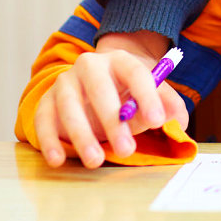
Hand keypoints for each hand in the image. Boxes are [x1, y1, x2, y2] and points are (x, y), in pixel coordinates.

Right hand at [33, 33, 188, 168]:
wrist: (92, 85)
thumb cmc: (127, 94)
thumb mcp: (151, 95)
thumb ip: (167, 105)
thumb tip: (178, 119)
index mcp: (121, 60)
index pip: (136, 73)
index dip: (147, 96)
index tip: (158, 121)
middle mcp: (90, 65)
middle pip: (100, 88)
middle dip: (113, 120)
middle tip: (127, 150)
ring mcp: (65, 82)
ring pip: (70, 106)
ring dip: (82, 135)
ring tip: (96, 161)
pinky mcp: (46, 101)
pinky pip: (43, 119)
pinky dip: (49, 140)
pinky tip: (58, 159)